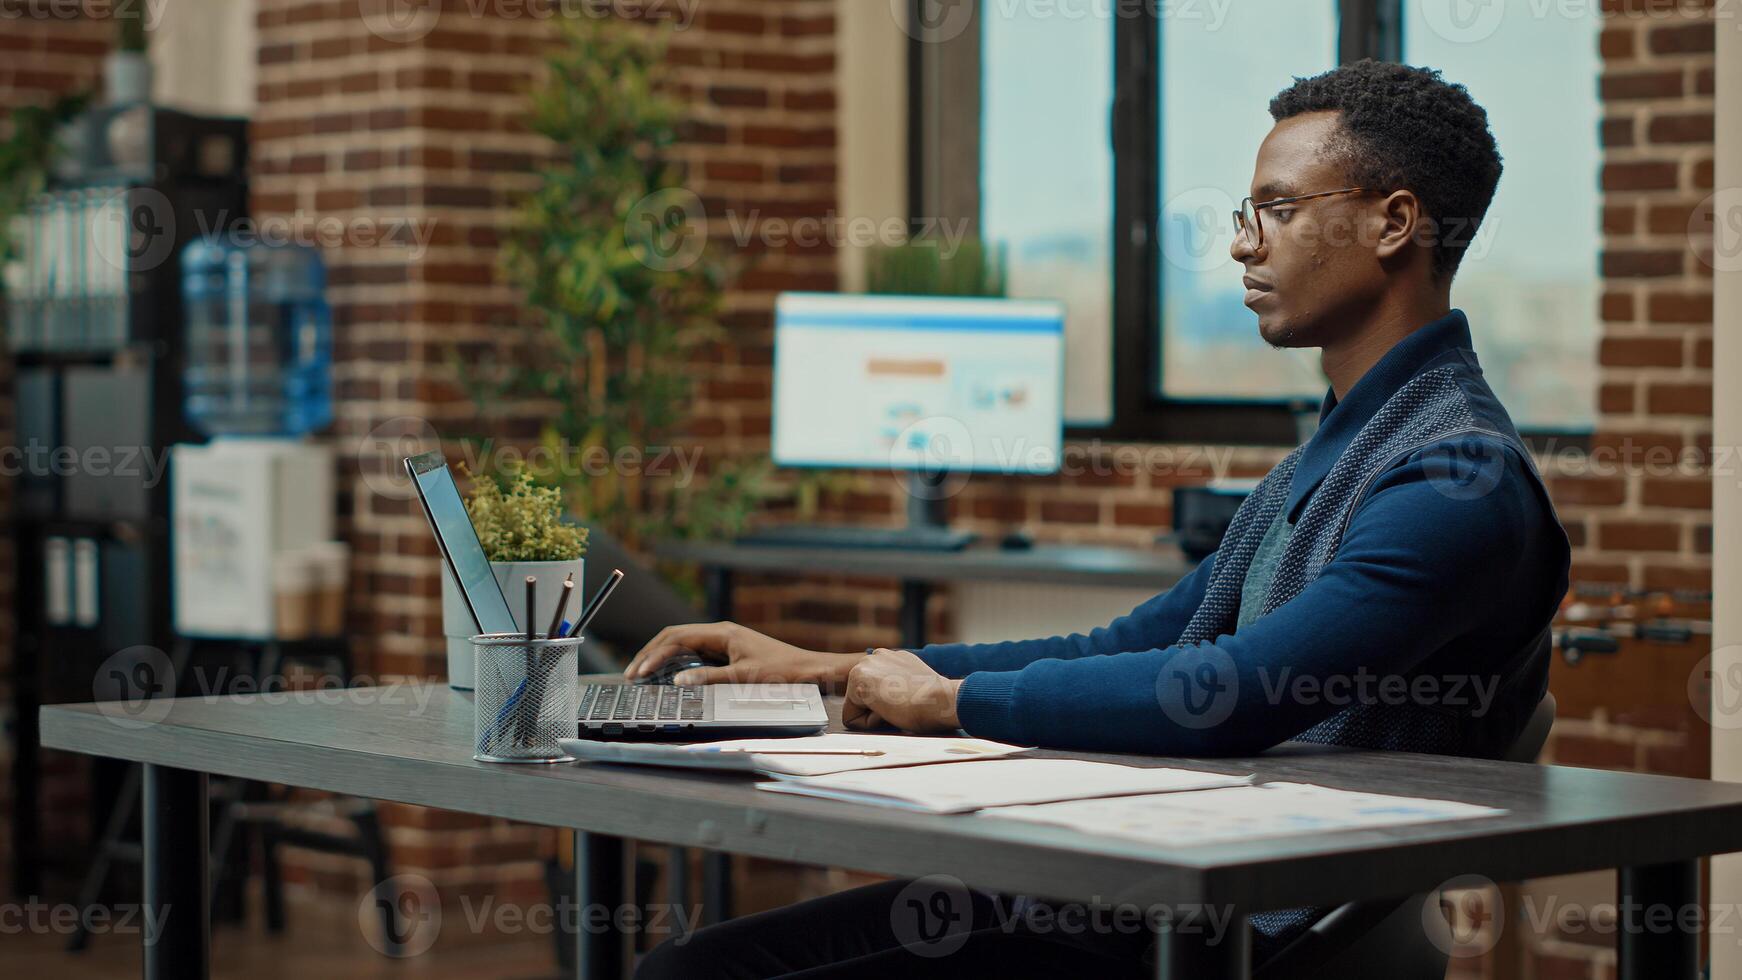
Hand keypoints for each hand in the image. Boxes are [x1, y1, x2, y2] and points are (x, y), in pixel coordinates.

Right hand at [624, 622, 863, 688]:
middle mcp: (720, 633)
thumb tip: (678, 681)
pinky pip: (694, 655)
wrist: (809, 671)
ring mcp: (723, 642)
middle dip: (650, 655)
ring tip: (642, 676)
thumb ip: (710, 680)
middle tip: (631, 675)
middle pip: (675, 638)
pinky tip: (667, 676)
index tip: (639, 672)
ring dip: (661, 659)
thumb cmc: (783, 672)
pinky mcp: (728, 653)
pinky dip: (676, 664)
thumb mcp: (744, 678)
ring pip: (683, 646)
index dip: (654, 654)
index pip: (677, 637)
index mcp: (722, 632)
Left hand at [842, 649, 963, 734]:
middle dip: (877, 709)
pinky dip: (869, 722)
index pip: (873, 694)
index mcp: (886, 658)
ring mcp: (863, 667)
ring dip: (874, 715)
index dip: (888, 706)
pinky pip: (852, 718)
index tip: (906, 700)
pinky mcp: (858, 682)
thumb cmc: (933, 699)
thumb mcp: (913, 682)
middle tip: (902, 704)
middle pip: (861, 700)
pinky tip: (889, 710)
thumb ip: (897, 682)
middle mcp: (872, 657)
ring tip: (896, 706)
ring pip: (856, 709)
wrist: (940, 699)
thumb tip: (893, 695)